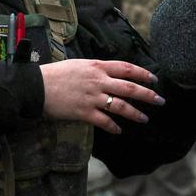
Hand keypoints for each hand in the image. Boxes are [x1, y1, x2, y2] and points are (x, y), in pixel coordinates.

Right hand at [40, 59, 163, 133]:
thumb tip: (110, 74)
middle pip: (129, 88)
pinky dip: (113, 127)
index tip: (154, 79)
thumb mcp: (79, 64)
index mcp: (97, 66)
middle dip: (148, 95)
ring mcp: (92, 97)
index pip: (127, 68)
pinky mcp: (84, 112)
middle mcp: (98, 81)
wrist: (35, 87)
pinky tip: (119, 131)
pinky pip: (104, 121)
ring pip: (121, 106)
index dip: (143, 74)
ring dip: (136, 113)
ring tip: (145, 118)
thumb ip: (96, 69)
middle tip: (160, 100)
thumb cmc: (55, 74)